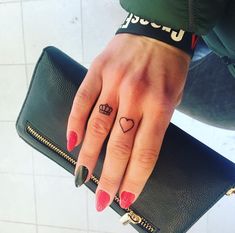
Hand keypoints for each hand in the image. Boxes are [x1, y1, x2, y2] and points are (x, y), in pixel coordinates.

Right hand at [67, 33, 189, 210]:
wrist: (158, 33)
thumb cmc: (169, 69)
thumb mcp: (173, 99)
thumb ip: (154, 125)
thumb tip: (133, 153)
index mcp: (160, 106)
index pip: (145, 153)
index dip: (134, 179)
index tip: (124, 198)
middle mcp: (136, 96)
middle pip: (118, 146)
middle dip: (108, 177)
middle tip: (100, 198)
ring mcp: (115, 83)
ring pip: (97, 127)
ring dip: (88, 156)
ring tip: (82, 176)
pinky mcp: (98, 71)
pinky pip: (82, 100)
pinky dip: (74, 122)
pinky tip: (72, 141)